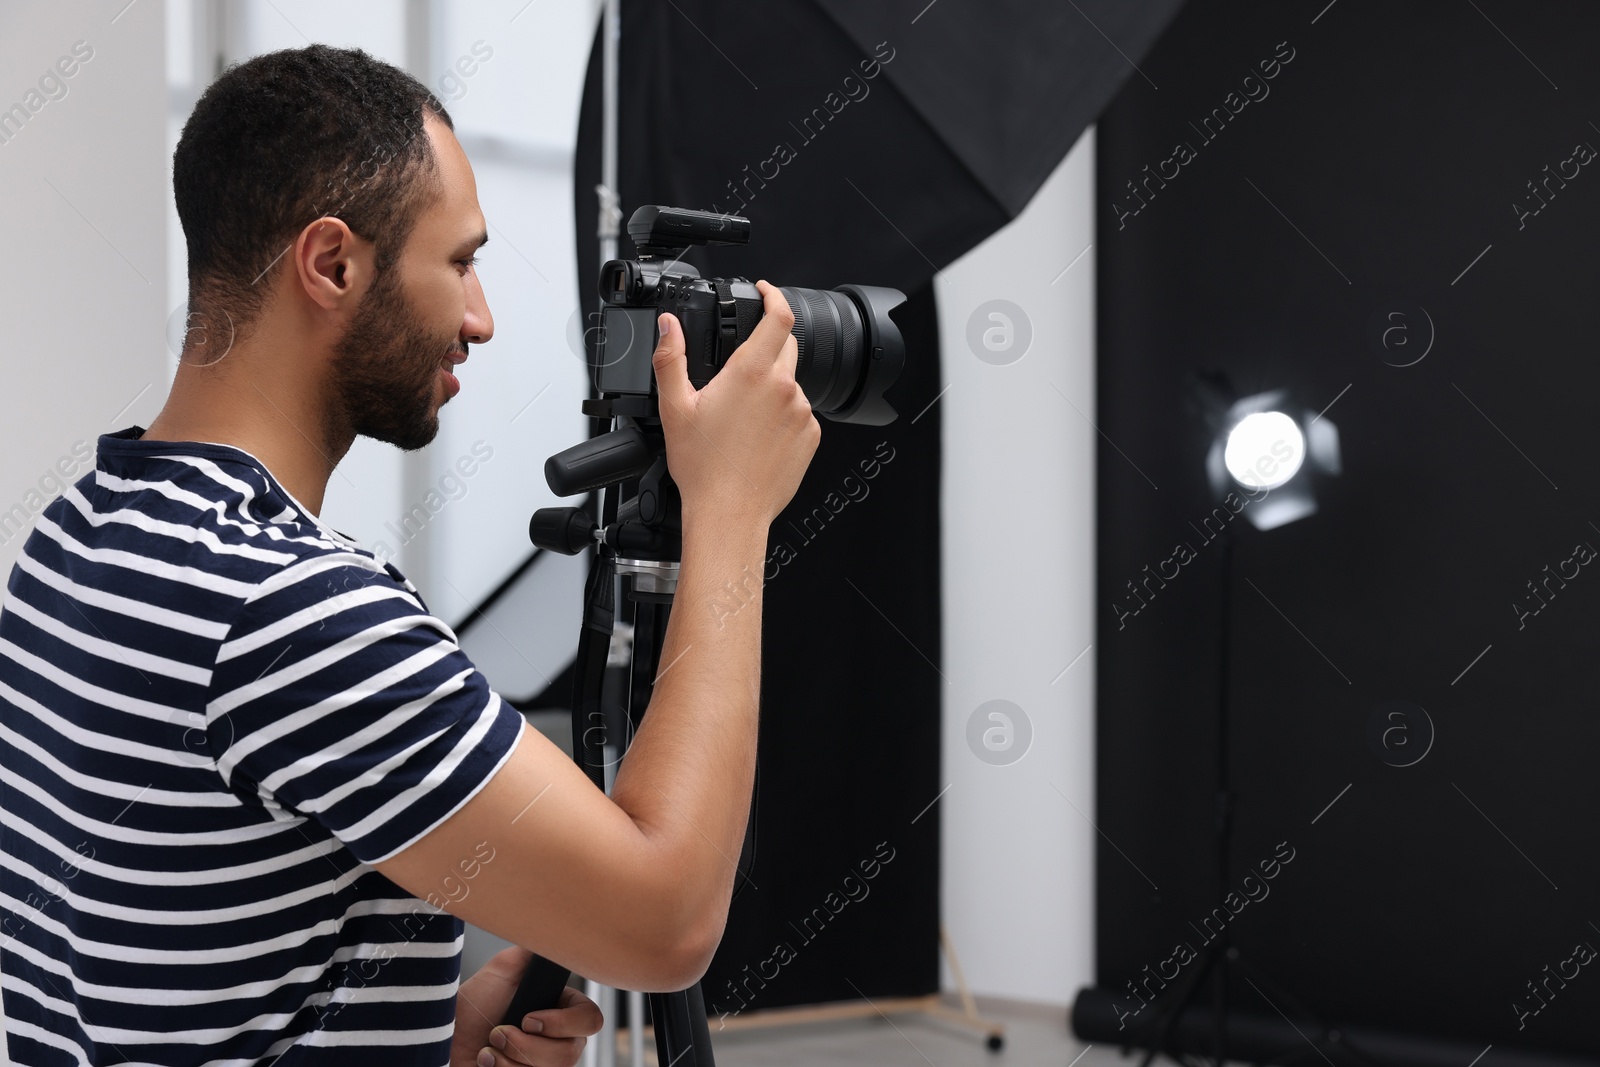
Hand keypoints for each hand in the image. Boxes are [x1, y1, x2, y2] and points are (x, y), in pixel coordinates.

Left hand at [452, 946, 603, 1066]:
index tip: (528, 1019)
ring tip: (488, 1049)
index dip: (563, 1023)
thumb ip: (536, 950)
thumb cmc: (473, 1004)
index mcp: (562, 1010)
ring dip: (511, 1059)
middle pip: (570, 1054)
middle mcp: (558, 1040)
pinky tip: (487, 1063)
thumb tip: (557, 937)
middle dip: (526, 1045)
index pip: (590, 1020)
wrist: (445, 1038)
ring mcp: (543, 1064)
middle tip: (497, 1032)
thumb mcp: (505, 968)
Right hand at [652, 279, 820, 527]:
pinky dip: (782, 416)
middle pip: (786, 346)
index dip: (774, 295)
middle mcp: (783, 388)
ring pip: (790, 384)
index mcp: (751, 373)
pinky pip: (800, 413)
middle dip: (766, 345)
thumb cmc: (702, 468)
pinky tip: (757, 437)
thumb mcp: (674, 408)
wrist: (730, 514)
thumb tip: (667, 326)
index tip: (765, 291)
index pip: (779, 316)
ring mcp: (802, 413)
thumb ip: (670, 358)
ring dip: (771, 388)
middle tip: (738, 370)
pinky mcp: (811, 436)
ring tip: (741, 419)